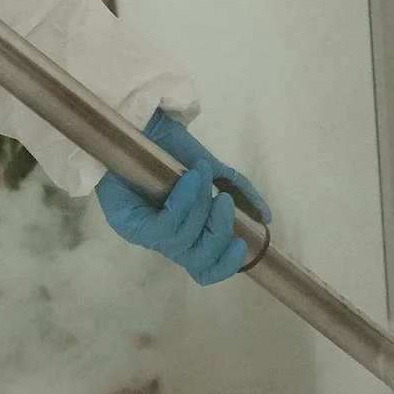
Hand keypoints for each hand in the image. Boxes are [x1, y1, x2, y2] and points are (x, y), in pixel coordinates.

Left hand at [96, 109, 269, 287]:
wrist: (140, 124)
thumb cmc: (172, 148)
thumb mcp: (213, 171)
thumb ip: (236, 193)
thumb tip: (264, 216)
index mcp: (186, 235)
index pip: (205, 270)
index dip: (226, 265)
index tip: (242, 243)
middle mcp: (166, 240)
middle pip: (198, 261)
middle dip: (219, 232)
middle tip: (224, 200)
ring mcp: (145, 234)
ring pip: (183, 241)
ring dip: (200, 206)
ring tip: (200, 174)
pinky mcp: (129, 223)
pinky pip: (164, 226)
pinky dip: (183, 202)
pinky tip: (189, 179)